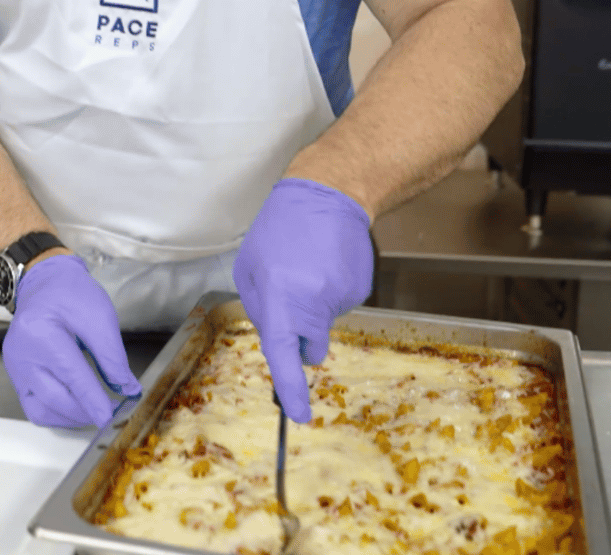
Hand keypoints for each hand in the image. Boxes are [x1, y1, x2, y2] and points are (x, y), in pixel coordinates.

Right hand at [2, 254, 141, 427]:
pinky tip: (76, 407)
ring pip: (41, 412)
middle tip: (110, 412)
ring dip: (70, 418)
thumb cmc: (68, 293)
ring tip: (94, 410)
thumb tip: (126, 389)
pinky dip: (57, 414)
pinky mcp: (16, 376)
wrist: (43, 284)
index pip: (71, 377)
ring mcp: (15, 368)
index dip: (93, 401)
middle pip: (54, 399)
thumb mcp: (99, 316)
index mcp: (41, 333)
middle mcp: (21, 354)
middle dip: (85, 412)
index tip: (111, 417)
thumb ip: (113, 356)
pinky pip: (35, 407)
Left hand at [232, 178, 373, 422]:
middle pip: (309, 345)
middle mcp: (313, 304)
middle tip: (293, 295)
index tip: (298, 415)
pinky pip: (340, 305)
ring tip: (309, 265)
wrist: (328, 195)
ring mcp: (340, 298)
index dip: (290, 389)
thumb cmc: (280, 231)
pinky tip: (327, 262)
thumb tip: (281, 342)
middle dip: (302, 335)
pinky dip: (331, 290)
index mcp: (279, 299)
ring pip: (324, 322)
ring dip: (314, 304)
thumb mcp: (250, 267)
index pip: (282, 356)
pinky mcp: (360, 290)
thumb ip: (260, 309)